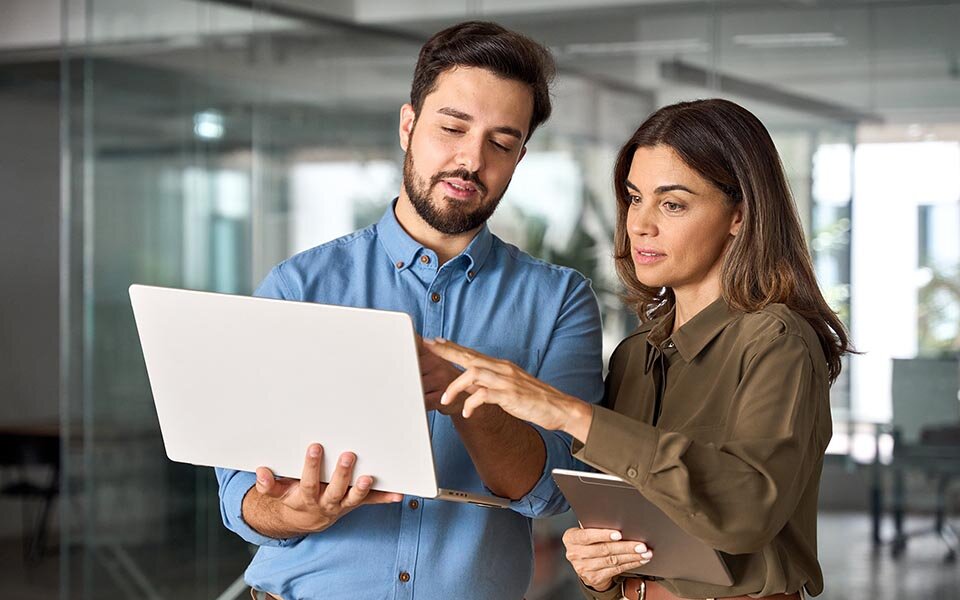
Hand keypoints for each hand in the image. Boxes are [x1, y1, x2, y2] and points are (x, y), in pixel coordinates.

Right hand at [254, 444, 402, 534]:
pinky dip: (385, 498)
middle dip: (341, 474)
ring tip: (369, 477)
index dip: (311, 466)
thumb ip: (268, 484)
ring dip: (363, 489)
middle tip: (348, 455)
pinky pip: (371, 502)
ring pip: (354, 498)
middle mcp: (326, 502)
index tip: (315, 447)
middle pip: (334, 489)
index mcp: (306, 497)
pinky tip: (399, 493)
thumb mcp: (276, 493)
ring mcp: (342, 504)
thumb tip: (261, 472)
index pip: (308, 482)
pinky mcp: (355, 504)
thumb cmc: (292, 497)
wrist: (304, 519)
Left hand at [423, 338, 591, 438]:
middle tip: (428, 347)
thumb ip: (490, 384)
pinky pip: (485, 395)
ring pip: (474, 373)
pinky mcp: (511, 396)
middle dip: (446, 352)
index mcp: (501, 366)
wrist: (560, 408)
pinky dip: (472, 403)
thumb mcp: (509, 387)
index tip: (435, 341)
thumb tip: (470, 385)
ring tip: (445, 399)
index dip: (452, 347)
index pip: (472, 353)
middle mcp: (502, 369)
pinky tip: (467, 413)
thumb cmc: (534, 400)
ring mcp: (507, 381)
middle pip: (469, 356)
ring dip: (455, 385)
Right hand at [562, 527, 652, 591]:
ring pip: (612, 561)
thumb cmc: (588, 541)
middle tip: (640, 545)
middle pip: (603, 549)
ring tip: (644, 552)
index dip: (603, 535)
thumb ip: (594, 525)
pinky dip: (630, 564)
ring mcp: (584, 568)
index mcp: (571, 538)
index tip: (619, 534)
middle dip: (625, 547)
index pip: (587, 536)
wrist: (584, 564)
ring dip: (631, 556)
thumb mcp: (585, 531)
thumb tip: (614, 517)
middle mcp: (575, 554)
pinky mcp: (594, 578)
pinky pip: (616, 570)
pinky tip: (639, 560)